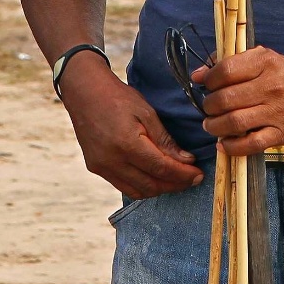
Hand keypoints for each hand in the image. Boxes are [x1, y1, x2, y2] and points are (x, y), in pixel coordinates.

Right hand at [58, 62, 203, 198]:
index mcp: (127, 144)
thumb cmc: (117, 97)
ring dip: (159, 189)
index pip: (161, 168)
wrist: (84, 92)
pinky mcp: (96, 168)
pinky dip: (142, 186)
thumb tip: (186, 160)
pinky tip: (154, 177)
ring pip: (137, 191)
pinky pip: (123, 186)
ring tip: (176, 180)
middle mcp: (112, 161)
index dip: (183, 175)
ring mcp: (101, 167)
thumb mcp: (146, 112)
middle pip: (151, 185)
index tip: (198, 175)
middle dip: (175, 184)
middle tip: (191, 178)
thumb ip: (165, 140)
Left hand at [198, 47, 283, 156]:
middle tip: (209, 108)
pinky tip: (224, 143)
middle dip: (209, 106)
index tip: (206, 85)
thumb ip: (232, 62)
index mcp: (265, 62)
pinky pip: (251, 144)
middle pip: (226, 99)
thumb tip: (199, 74)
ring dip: (215, 126)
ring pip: (234, 122)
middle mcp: (271, 86)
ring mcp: (277, 111)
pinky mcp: (283, 133)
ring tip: (212, 125)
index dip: (209, 80)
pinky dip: (232, 146)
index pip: (226, 71)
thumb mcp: (264, 58)